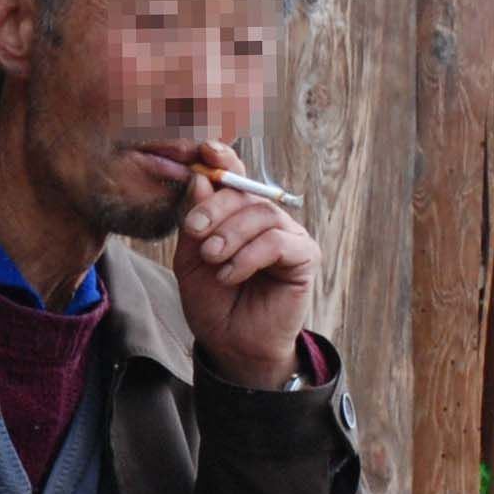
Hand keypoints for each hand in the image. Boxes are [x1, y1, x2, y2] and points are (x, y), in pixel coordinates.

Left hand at [173, 138, 315, 386]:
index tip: (204, 149)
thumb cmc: (212, 302)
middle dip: (215, 206)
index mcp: (238, 214)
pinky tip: (230, 274)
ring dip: (230, 235)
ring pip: (260, 214)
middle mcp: (266, 218)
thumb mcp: (189, 259)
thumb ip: (194, 221)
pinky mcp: (304, 256)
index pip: (234, 176)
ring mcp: (287, 235)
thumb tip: (200, 178)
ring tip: (212, 259)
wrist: (230, 344)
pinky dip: (249, 255)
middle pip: (244, 191)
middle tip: (195, 230)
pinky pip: (278, 241)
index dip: (222, 158)